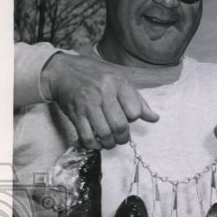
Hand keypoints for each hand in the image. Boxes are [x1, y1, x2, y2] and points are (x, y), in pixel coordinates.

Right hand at [42, 52, 158, 148]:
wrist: (62, 71)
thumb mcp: (120, 80)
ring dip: (110, 143)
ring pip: (105, 134)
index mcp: (117, 84)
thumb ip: (138, 100)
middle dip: (123, 138)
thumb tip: (154, 118)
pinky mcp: (75, 114)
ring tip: (110, 142)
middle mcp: (103, 94)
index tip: (128, 118)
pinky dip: (94, 145)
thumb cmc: (95, 76)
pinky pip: (87, 136)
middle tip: (121, 138)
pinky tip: (97, 142)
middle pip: (120, 126)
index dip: (133, 119)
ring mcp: (87, 105)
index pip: (135, 111)